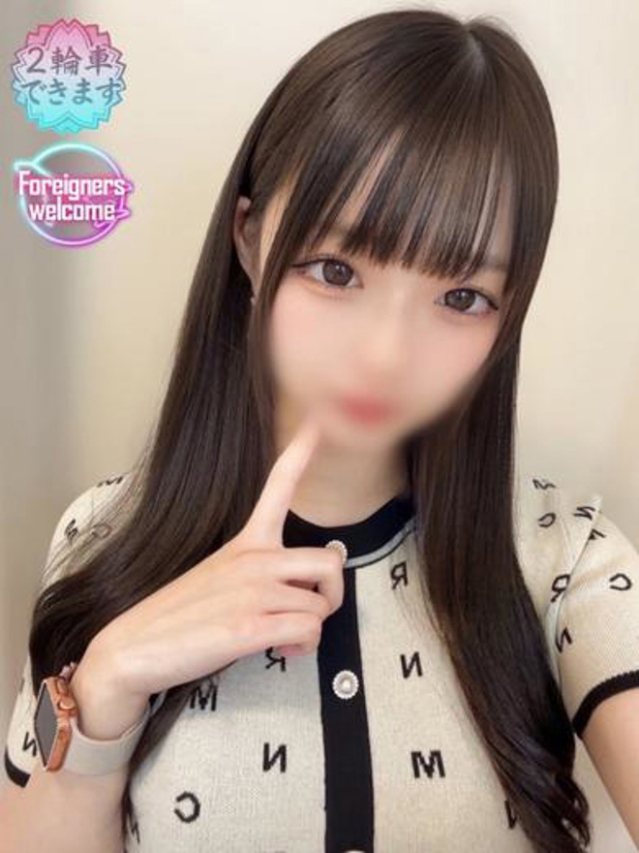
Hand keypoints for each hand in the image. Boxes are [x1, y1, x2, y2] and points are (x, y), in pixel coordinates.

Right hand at [94, 414, 345, 702]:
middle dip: (330, 597)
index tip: (316, 420)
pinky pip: (309, 632)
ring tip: (280, 637)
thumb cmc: (182, 614)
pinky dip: (301, 647)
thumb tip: (318, 571)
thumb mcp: (222, 576)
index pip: (278, 486)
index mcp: (246, 542)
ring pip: (321, 607)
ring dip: (309, 631)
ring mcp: (252, 591)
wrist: (133, 647)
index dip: (300, 452)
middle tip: (305, 613)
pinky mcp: (249, 626)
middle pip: (330, 563)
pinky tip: (278, 649)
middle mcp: (254, 559)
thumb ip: (266, 570)